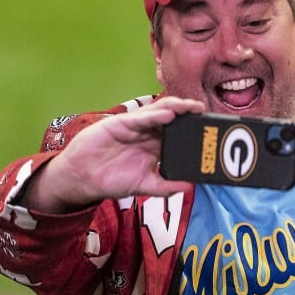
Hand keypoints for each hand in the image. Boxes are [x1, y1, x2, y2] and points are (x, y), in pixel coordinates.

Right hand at [21, 96, 204, 212]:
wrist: (83, 179)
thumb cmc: (113, 179)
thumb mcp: (144, 185)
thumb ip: (166, 186)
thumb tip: (191, 187)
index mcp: (156, 146)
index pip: (180, 134)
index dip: (194, 130)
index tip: (212, 131)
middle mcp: (149, 133)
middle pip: (173, 119)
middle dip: (189, 114)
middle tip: (206, 113)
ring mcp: (136, 127)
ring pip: (159, 112)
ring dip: (176, 108)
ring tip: (192, 107)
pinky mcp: (120, 124)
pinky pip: (140, 117)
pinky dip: (154, 115)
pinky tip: (168, 114)